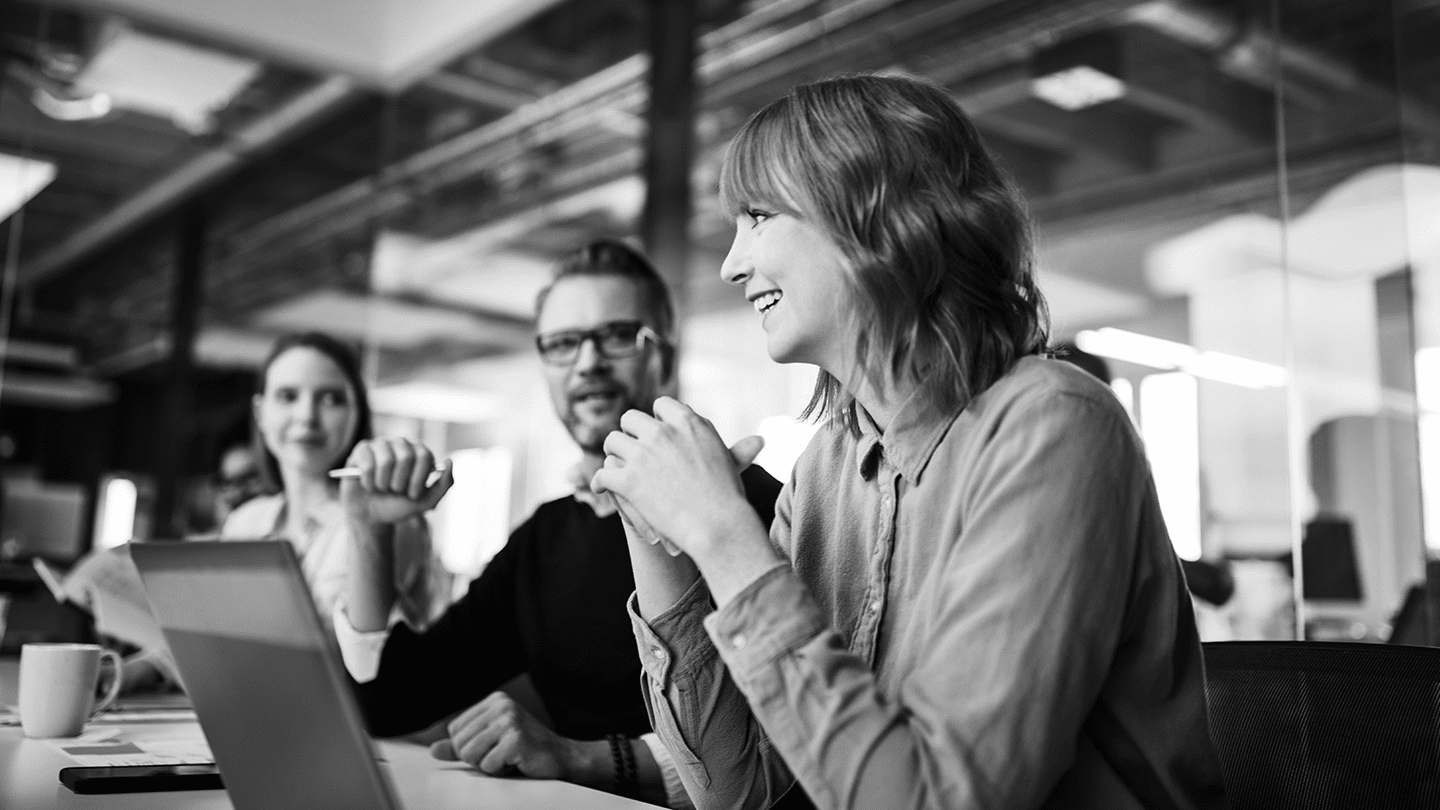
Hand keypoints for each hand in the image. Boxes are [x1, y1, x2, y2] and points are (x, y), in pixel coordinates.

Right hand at [340, 438, 452, 525]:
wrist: (372, 516)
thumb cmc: (400, 506)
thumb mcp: (427, 502)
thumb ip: (444, 484)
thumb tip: (449, 461)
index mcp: (419, 453)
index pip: (424, 455)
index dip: (418, 478)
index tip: (412, 494)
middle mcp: (401, 444)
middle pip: (406, 456)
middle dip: (400, 482)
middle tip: (395, 491)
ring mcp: (381, 445)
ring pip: (386, 460)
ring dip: (384, 483)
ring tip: (382, 488)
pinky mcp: (362, 450)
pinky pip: (367, 463)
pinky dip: (369, 482)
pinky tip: (368, 485)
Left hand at [430, 692, 580, 779]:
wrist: (562, 758)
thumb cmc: (525, 751)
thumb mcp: (489, 745)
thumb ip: (461, 746)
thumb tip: (433, 750)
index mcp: (494, 700)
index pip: (454, 730)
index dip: (468, 748)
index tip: (493, 747)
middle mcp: (501, 705)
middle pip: (460, 743)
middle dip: (478, 758)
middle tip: (502, 754)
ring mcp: (509, 720)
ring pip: (470, 754)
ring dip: (489, 764)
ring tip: (509, 757)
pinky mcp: (515, 738)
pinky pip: (488, 765)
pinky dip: (501, 770)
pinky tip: (517, 761)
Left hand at [591, 397, 768, 563]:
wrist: (717, 526)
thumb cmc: (729, 498)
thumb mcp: (731, 465)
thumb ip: (737, 450)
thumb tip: (759, 440)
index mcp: (688, 421)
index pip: (662, 405)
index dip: (656, 419)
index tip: (655, 432)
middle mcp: (662, 431)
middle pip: (631, 419)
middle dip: (629, 433)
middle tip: (631, 449)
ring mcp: (643, 454)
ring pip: (612, 441)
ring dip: (613, 454)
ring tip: (615, 466)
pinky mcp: (628, 479)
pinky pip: (603, 472)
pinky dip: (599, 481)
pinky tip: (601, 487)